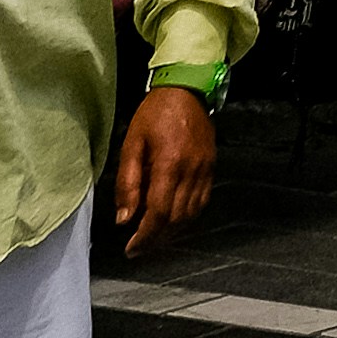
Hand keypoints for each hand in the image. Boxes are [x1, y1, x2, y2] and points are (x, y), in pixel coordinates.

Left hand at [109, 89, 214, 255]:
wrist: (187, 88)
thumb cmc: (155, 113)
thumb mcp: (132, 144)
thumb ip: (127, 183)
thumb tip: (124, 219)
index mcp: (170, 163)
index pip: (159, 212)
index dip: (145, 236)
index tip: (131, 248)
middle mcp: (192, 170)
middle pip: (176, 219)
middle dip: (156, 239)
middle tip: (138, 248)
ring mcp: (205, 169)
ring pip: (191, 214)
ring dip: (172, 231)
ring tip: (153, 237)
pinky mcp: (212, 166)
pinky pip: (202, 201)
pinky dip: (187, 217)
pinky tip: (173, 219)